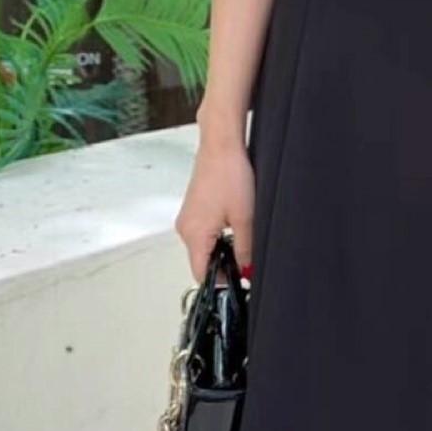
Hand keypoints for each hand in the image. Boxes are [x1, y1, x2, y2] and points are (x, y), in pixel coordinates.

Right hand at [174, 138, 255, 283]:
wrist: (221, 147)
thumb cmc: (229, 175)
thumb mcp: (245, 218)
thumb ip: (245, 250)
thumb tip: (247, 270)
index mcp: (194, 235)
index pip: (201, 274)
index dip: (220, 283)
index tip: (238, 284)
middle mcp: (185, 229)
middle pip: (201, 261)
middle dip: (223, 265)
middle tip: (246, 262)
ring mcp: (187, 219)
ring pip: (203, 247)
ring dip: (221, 249)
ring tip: (241, 236)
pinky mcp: (193, 209)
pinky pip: (202, 233)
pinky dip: (217, 236)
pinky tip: (233, 224)